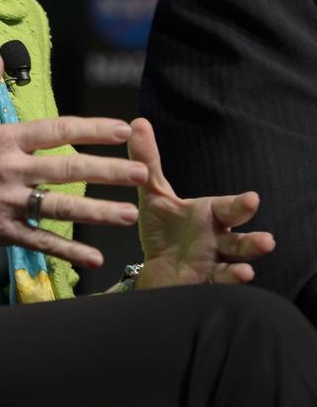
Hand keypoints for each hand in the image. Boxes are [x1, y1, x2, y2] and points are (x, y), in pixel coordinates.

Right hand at [0, 52, 149, 269]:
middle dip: (108, 171)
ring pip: (61, 209)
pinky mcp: (1, 233)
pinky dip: (69, 251)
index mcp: (2, 140)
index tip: (122, 129)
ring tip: (129, 213)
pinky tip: (94, 257)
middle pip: (68, 169)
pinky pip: (41, 243)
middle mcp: (10, 171)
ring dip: (98, 212)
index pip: (56, 130)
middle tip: (142, 173)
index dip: (92, 129)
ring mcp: (8, 204)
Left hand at [128, 116, 274, 287]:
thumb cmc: (164, 229)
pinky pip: (221, 282)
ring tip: (252, 265)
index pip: (229, 208)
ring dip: (246, 263)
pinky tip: (239, 276)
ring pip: (236, 262)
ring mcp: (215, 262)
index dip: (241, 205)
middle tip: (267, 239)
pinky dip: (230, 281)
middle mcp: (217, 238)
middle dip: (252, 238)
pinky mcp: (205, 282)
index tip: (253, 198)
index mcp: (209, 215)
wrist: (157, 267)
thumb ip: (148, 162)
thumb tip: (138, 123)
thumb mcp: (154, 194)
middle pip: (239, 238)